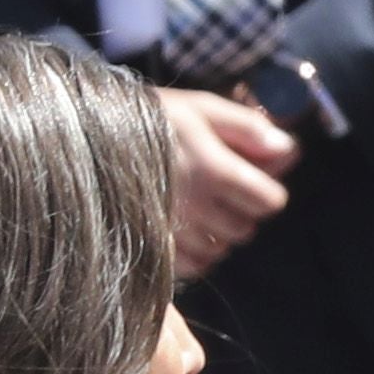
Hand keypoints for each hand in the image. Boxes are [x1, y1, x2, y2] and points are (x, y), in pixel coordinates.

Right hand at [154, 87, 295, 277]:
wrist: (85, 139)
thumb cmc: (148, 118)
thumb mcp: (201, 108)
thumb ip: (248, 128)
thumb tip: (288, 151)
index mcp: (212, 169)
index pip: (269, 201)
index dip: (266, 190)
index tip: (251, 180)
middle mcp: (195, 207)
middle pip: (246, 228)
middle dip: (241, 210)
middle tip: (219, 189)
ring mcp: (173, 232)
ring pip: (222, 249)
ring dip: (219, 232)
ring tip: (198, 206)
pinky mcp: (154, 249)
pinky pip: (196, 265)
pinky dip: (197, 252)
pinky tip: (184, 227)